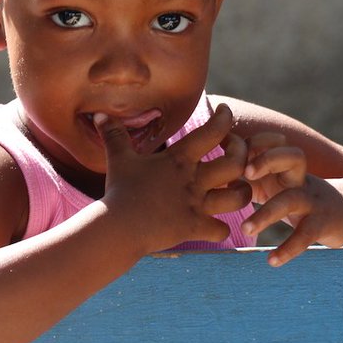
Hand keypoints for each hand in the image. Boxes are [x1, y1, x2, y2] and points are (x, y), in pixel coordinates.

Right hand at [95, 104, 251, 254]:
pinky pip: (222, 230)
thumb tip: (100, 114)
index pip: (213, 131)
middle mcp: (194, 180)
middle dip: (243, 155)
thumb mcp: (118, 159)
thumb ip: (114, 135)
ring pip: (239, 197)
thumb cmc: (119, 191)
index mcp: (179, 159)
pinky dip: (222, 228)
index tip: (224, 112)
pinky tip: (215, 225)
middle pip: (237, 162)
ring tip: (236, 189)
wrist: (119, 227)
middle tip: (236, 152)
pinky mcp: (195, 228)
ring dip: (243, 192)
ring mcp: (197, 205)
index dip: (225, 118)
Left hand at [238, 132, 342, 265]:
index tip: (230, 150)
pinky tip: (271, 261)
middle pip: (292, 156)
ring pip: (291, 200)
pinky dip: (289, 248)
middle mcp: (300, 179)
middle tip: (245, 173)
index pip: (273, 142)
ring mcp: (313, 200)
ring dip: (266, 214)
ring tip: (244, 229)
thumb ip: (250, 175)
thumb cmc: (300, 196)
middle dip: (268, 160)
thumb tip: (211, 172)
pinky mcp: (324, 223)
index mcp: (286, 167)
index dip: (255, 142)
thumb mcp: (276, 181)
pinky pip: (306, 235)